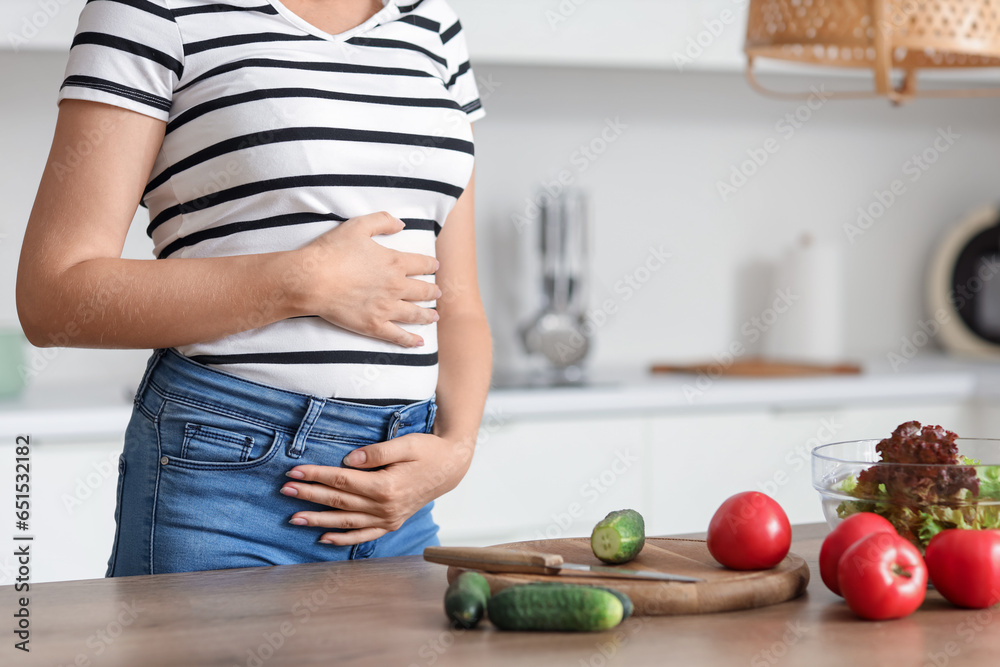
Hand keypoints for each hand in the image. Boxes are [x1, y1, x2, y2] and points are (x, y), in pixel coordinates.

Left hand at [280, 432, 474, 545]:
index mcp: (386, 485)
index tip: (294, 472)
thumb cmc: (428, 451)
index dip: (317, 475)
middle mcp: (385, 507)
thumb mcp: (406, 443)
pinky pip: (364, 535)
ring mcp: (389, 518)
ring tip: (293, 518)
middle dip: (309, 496)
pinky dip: (343, 539)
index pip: (342, 481)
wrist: (451, 467)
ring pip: (346, 522)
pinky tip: (323, 539)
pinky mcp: (392, 523)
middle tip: (285, 490)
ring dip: (318, 520)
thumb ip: (377, 452)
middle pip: (339, 502)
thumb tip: (349, 459)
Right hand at [288, 211, 441, 347]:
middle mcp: (396, 286)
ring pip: (415, 314)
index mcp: (395, 262)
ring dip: (428, 315)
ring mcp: (386, 308)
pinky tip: (419, 343)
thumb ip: (382, 221)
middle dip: (433, 292)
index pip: (422, 264)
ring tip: (435, 317)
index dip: (431, 265)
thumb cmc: (332, 252)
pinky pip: (398, 335)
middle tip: (438, 293)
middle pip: (423, 291)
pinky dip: (411, 340)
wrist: (312, 280)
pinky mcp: (374, 325)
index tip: (435, 267)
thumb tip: (401, 224)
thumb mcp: (358, 226)